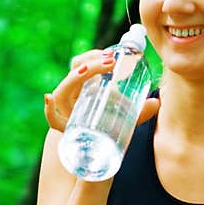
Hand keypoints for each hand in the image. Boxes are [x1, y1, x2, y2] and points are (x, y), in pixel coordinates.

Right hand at [43, 50, 159, 131]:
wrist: (87, 151)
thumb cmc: (104, 127)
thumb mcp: (122, 117)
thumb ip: (137, 112)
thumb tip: (156, 103)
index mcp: (85, 87)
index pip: (82, 63)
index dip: (93, 55)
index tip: (111, 53)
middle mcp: (72, 95)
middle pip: (74, 72)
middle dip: (91, 63)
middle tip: (111, 61)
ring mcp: (65, 111)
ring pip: (63, 90)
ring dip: (74, 78)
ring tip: (88, 71)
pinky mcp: (62, 127)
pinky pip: (51, 118)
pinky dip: (48, 110)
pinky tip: (48, 98)